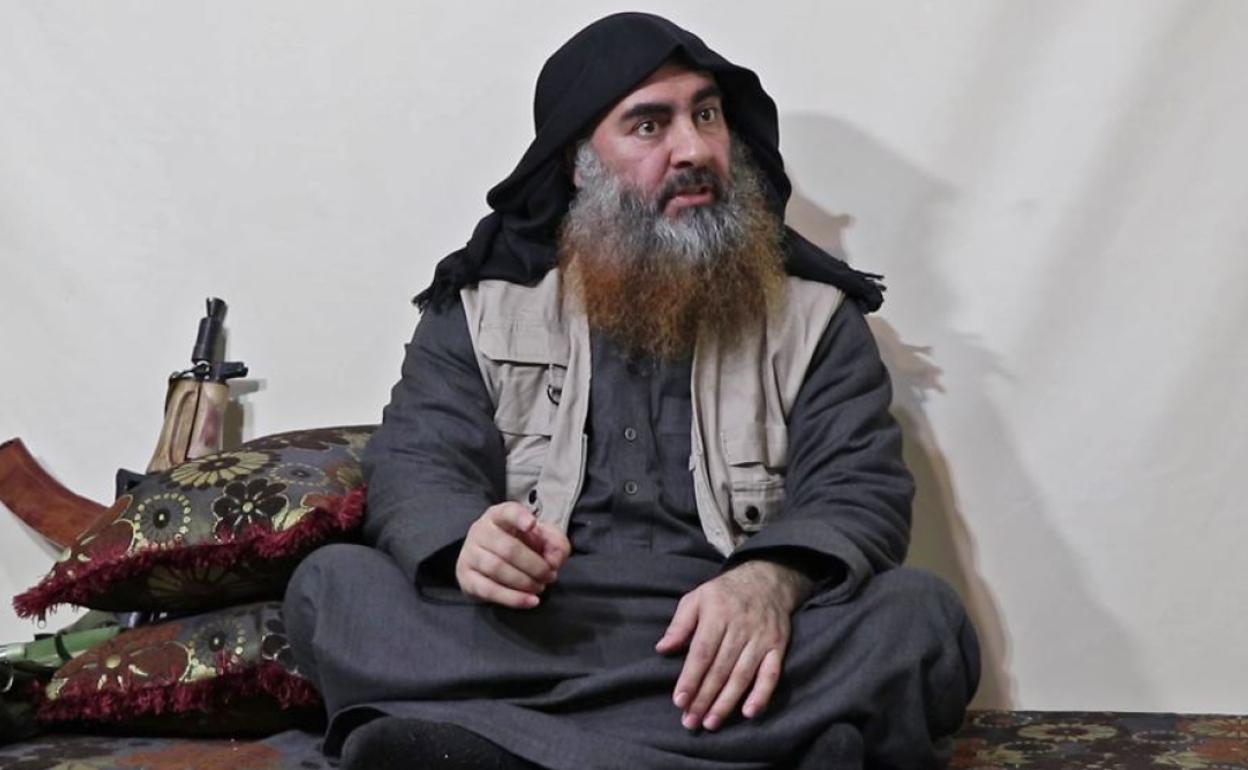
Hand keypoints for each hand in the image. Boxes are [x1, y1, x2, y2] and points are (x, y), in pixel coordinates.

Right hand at [455, 502, 570, 608]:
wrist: (491, 563)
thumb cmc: (520, 545)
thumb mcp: (542, 538)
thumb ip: (555, 543)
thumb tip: (553, 560)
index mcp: (498, 515)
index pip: (507, 512)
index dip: (519, 517)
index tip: (532, 525)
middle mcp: (480, 531)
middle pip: (508, 548)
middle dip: (535, 565)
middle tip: (549, 576)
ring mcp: (469, 554)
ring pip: (497, 569)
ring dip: (524, 582)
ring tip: (540, 587)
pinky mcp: (466, 578)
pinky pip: (489, 590)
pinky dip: (512, 598)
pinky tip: (530, 601)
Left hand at [654, 559, 812, 730]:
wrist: (767, 580)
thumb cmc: (724, 593)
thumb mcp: (697, 598)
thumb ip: (679, 624)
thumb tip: (662, 648)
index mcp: (718, 613)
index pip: (702, 652)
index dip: (691, 678)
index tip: (679, 701)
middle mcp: (741, 627)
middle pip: (721, 668)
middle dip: (704, 698)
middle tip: (690, 721)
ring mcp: (761, 638)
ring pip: (743, 675)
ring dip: (727, 702)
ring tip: (711, 723)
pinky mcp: (778, 647)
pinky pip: (771, 674)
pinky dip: (762, 694)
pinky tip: (749, 713)